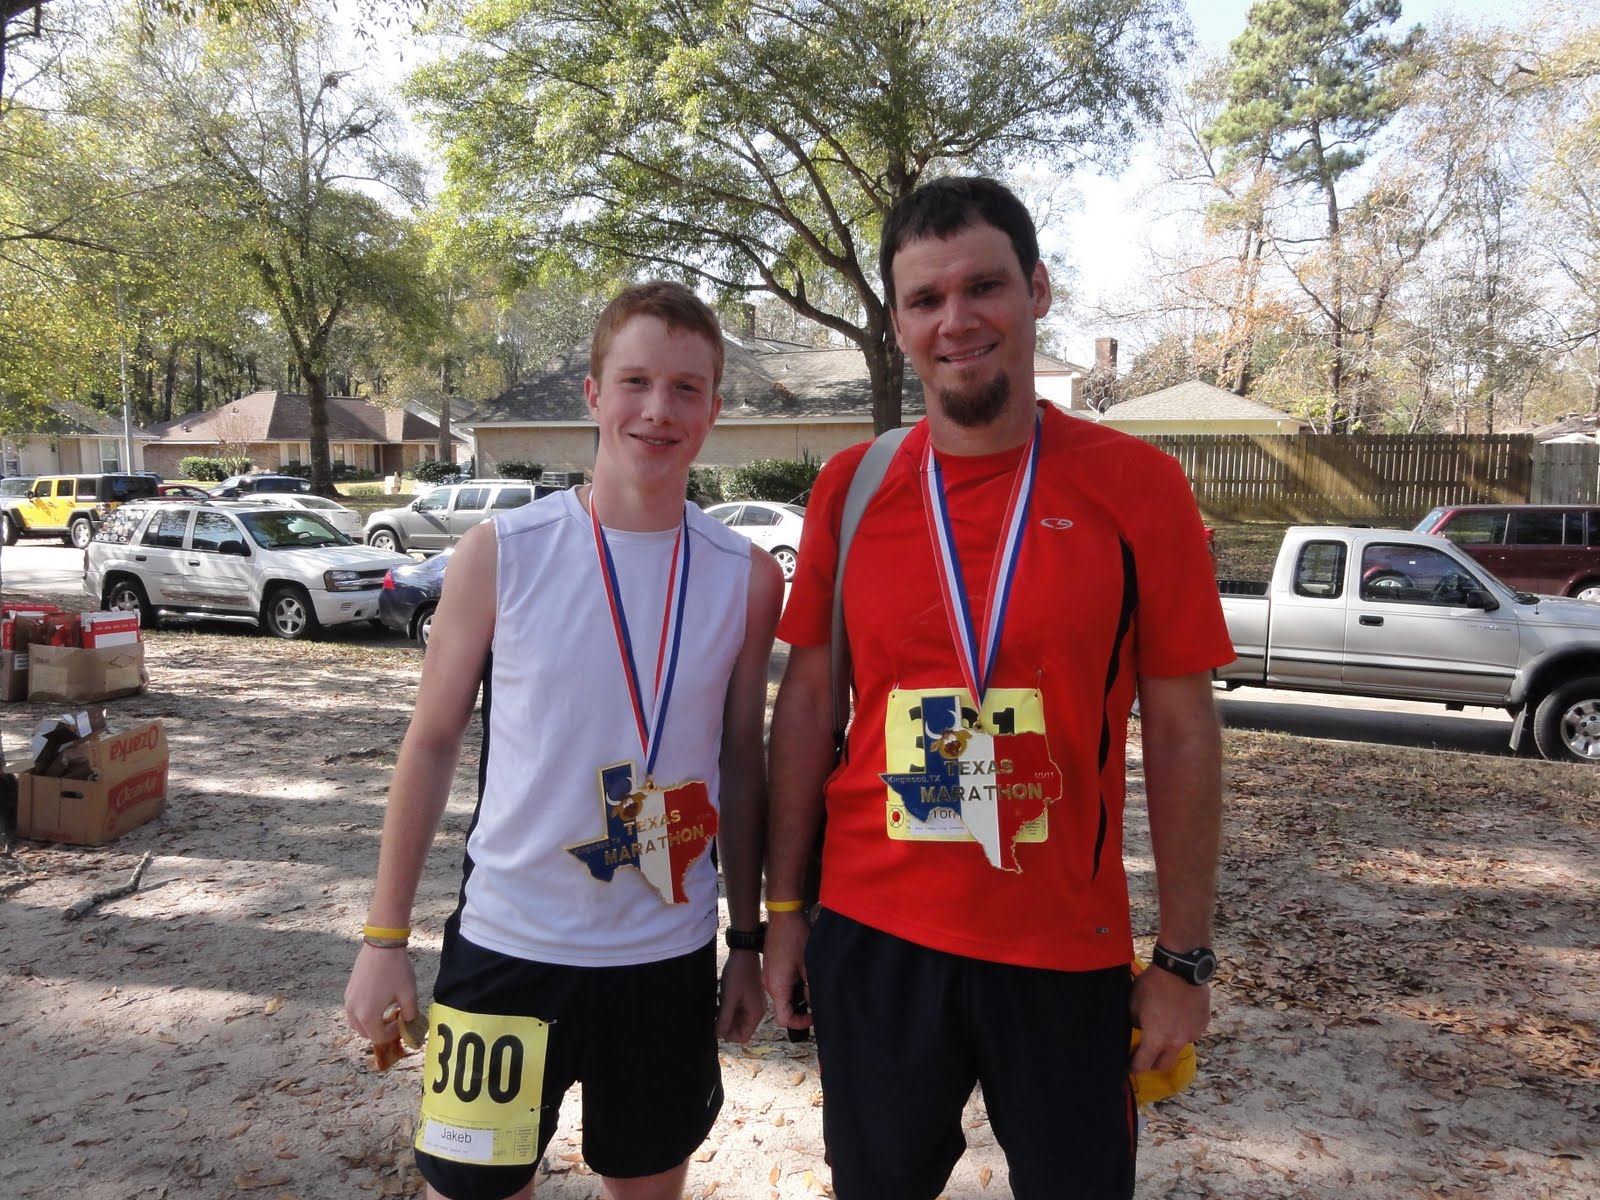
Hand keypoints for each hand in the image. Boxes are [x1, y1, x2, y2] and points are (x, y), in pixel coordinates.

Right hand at [344, 942, 418, 1045]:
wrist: (382, 945)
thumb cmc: (396, 970)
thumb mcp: (409, 994)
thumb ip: (410, 1015)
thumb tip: (410, 1025)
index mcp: (368, 1016)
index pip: (379, 1038)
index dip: (393, 1034)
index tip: (403, 1024)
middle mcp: (353, 1011)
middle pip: (366, 1033)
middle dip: (381, 1031)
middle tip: (396, 1020)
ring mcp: (348, 1001)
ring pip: (357, 1024)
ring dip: (371, 1023)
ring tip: (386, 1012)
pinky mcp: (348, 991)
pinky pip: (353, 1011)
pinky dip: (364, 1013)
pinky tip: (378, 1001)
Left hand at [715, 950, 765, 1042]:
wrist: (744, 952)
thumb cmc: (738, 973)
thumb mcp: (729, 998)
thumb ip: (724, 1018)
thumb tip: (718, 1035)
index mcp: (755, 1013)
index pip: (742, 1037)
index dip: (728, 1035)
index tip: (716, 1024)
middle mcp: (756, 1011)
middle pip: (739, 1029)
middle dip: (725, 1023)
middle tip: (714, 1013)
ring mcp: (752, 1004)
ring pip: (736, 1019)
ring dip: (725, 1015)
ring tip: (717, 1003)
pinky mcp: (747, 997)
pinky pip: (736, 1009)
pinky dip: (727, 1007)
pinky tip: (721, 997)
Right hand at [761, 911, 811, 1030]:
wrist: (783, 916)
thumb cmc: (795, 938)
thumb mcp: (809, 965)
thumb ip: (812, 988)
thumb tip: (816, 1002)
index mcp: (777, 986)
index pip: (784, 1018)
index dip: (800, 1022)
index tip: (814, 1015)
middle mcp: (769, 984)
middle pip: (783, 1008)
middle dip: (800, 1009)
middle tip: (817, 1000)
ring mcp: (768, 975)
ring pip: (782, 996)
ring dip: (797, 996)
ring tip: (812, 986)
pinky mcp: (771, 968)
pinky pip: (780, 985)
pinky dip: (793, 986)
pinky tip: (804, 975)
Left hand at [1129, 965, 1209, 1073]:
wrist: (1181, 968)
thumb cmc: (1153, 985)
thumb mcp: (1134, 1003)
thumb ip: (1136, 1023)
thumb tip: (1140, 1030)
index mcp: (1156, 1039)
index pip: (1143, 1065)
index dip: (1134, 1067)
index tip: (1130, 1065)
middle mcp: (1176, 1042)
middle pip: (1164, 1065)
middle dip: (1153, 1064)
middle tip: (1146, 1053)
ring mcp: (1192, 1034)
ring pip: (1179, 1047)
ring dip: (1170, 1043)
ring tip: (1166, 1025)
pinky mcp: (1203, 1024)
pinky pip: (1191, 1032)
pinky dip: (1183, 1029)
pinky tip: (1179, 1014)